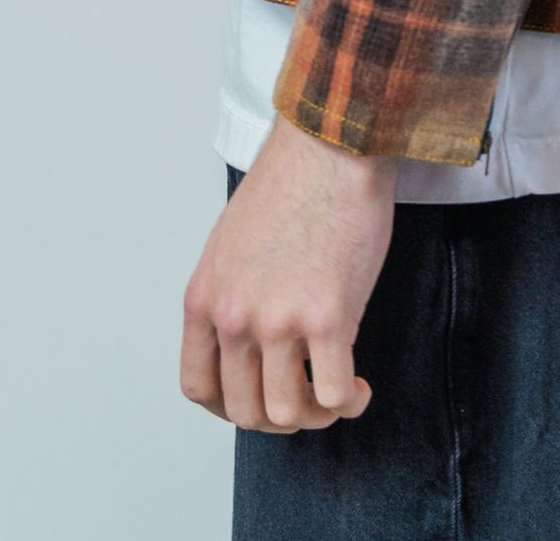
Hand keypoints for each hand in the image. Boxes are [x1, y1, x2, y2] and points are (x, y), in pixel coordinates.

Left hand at [180, 111, 397, 431]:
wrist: (330, 144)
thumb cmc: (291, 183)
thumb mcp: (232, 244)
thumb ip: (233, 296)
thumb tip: (251, 344)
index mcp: (205, 298)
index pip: (199, 387)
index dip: (231, 408)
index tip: (260, 400)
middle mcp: (234, 316)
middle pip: (245, 410)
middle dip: (280, 416)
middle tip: (308, 397)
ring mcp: (279, 320)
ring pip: (288, 414)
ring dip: (316, 415)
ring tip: (337, 392)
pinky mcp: (328, 317)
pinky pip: (334, 394)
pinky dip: (348, 403)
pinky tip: (360, 388)